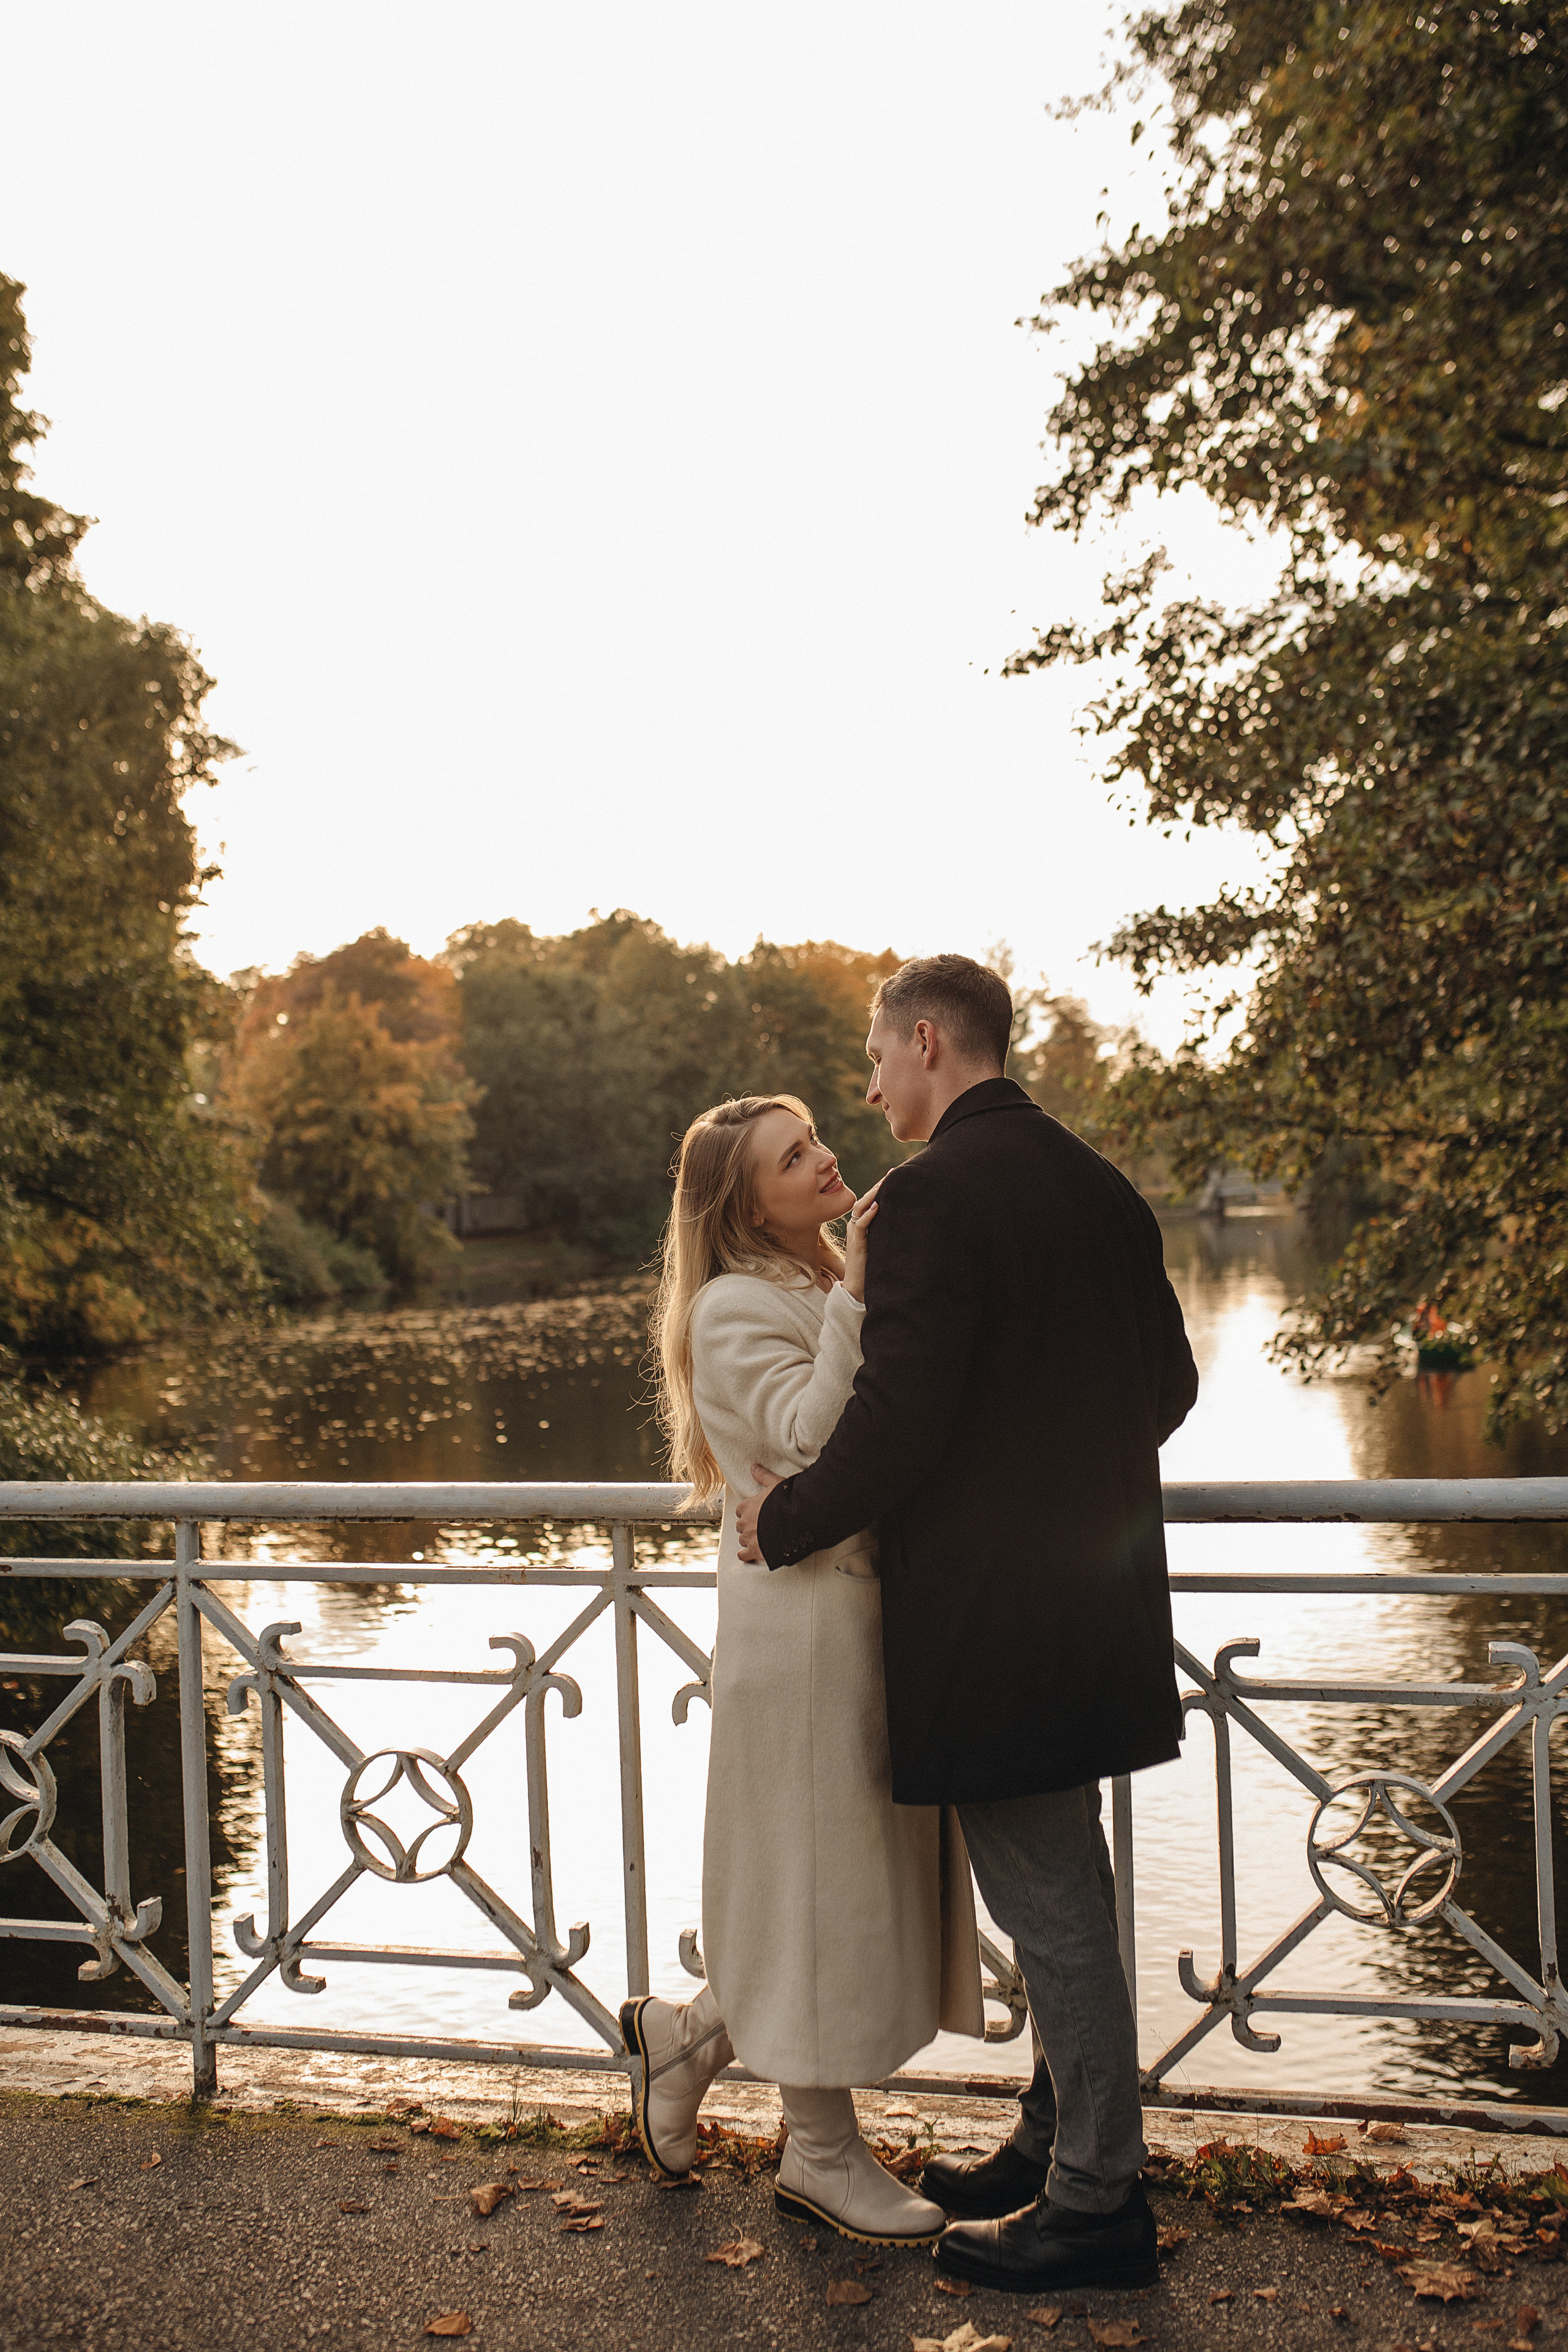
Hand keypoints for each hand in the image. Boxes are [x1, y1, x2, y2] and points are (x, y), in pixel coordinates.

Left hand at [736, 1462, 782, 1561]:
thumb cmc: (787, 1500)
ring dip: (749, 1540)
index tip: (757, 1514)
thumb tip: (753, 1466)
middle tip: (761, 1527)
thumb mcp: (777, 1483)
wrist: (797, 1520)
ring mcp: (749, 1537)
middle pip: (741, 1526)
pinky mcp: (755, 1551)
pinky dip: (746, 1555)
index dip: (748, 1512)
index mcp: (747, 1506)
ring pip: (742, 1540)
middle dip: (748, 1527)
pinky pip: (743, 1555)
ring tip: (760, 1540)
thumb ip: (763, 1476)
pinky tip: (751, 1554)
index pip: (741, 1510)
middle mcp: (745, 1522)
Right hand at [842, 1176, 885, 1302]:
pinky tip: (878, 1206)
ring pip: (861, 1208)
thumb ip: (886, 1232)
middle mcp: (855, 1226)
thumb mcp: (880, 1244)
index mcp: (861, 1225)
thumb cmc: (871, 1267)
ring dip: (873, 1194)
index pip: (870, 1200)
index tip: (894, 1175)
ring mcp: (854, 1233)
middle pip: (865, 1199)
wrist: (858, 1287)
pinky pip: (860, 1225)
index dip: (880, 1187)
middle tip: (893, 1173)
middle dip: (878, 1185)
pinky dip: (868, 1214)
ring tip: (885, 1183)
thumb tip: (905, 1220)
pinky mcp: (856, 1243)